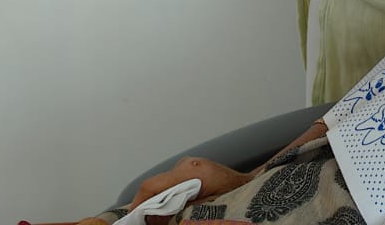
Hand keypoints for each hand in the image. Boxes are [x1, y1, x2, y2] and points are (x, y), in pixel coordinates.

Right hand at [121, 157, 249, 222]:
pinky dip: (166, 198)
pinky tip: (167, 211)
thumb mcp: (204, 209)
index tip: (132, 218)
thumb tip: (153, 219)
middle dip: (146, 205)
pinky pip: (172, 184)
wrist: (252, 187)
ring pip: (163, 185)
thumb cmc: (235, 196)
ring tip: (153, 219)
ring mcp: (190, 165)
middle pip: (156, 185)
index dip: (138, 203)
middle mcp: (187, 164)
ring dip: (156, 202)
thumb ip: (177, 214)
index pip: (153, 185)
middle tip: (142, 222)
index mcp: (190, 171)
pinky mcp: (193, 170)